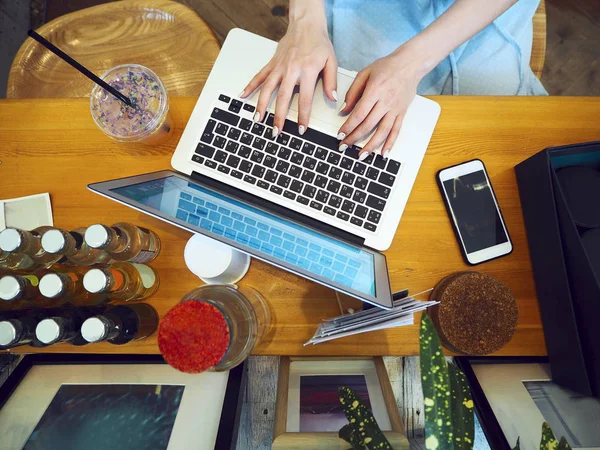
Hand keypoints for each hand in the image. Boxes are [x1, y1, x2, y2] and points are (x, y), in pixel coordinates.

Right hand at [240, 10, 336, 136]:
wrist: (306, 25)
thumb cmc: (319, 43)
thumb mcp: (331, 61)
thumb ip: (332, 81)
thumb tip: (332, 98)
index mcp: (308, 72)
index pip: (305, 100)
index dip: (303, 116)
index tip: (301, 129)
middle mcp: (291, 70)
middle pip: (283, 98)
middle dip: (279, 117)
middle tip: (276, 132)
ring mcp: (279, 67)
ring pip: (268, 89)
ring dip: (262, 106)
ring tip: (258, 120)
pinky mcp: (272, 63)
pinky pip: (259, 76)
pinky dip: (250, 86)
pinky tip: (242, 95)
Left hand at [337, 48, 424, 159]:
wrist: (410, 64)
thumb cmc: (387, 66)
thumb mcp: (365, 73)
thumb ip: (353, 92)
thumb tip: (344, 110)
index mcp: (375, 91)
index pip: (359, 114)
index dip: (348, 127)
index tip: (340, 135)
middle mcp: (386, 102)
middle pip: (368, 125)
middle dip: (354, 138)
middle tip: (344, 146)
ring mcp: (395, 109)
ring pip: (382, 132)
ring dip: (371, 146)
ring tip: (361, 156)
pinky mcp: (402, 113)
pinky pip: (396, 131)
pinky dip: (390, 143)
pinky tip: (383, 153)